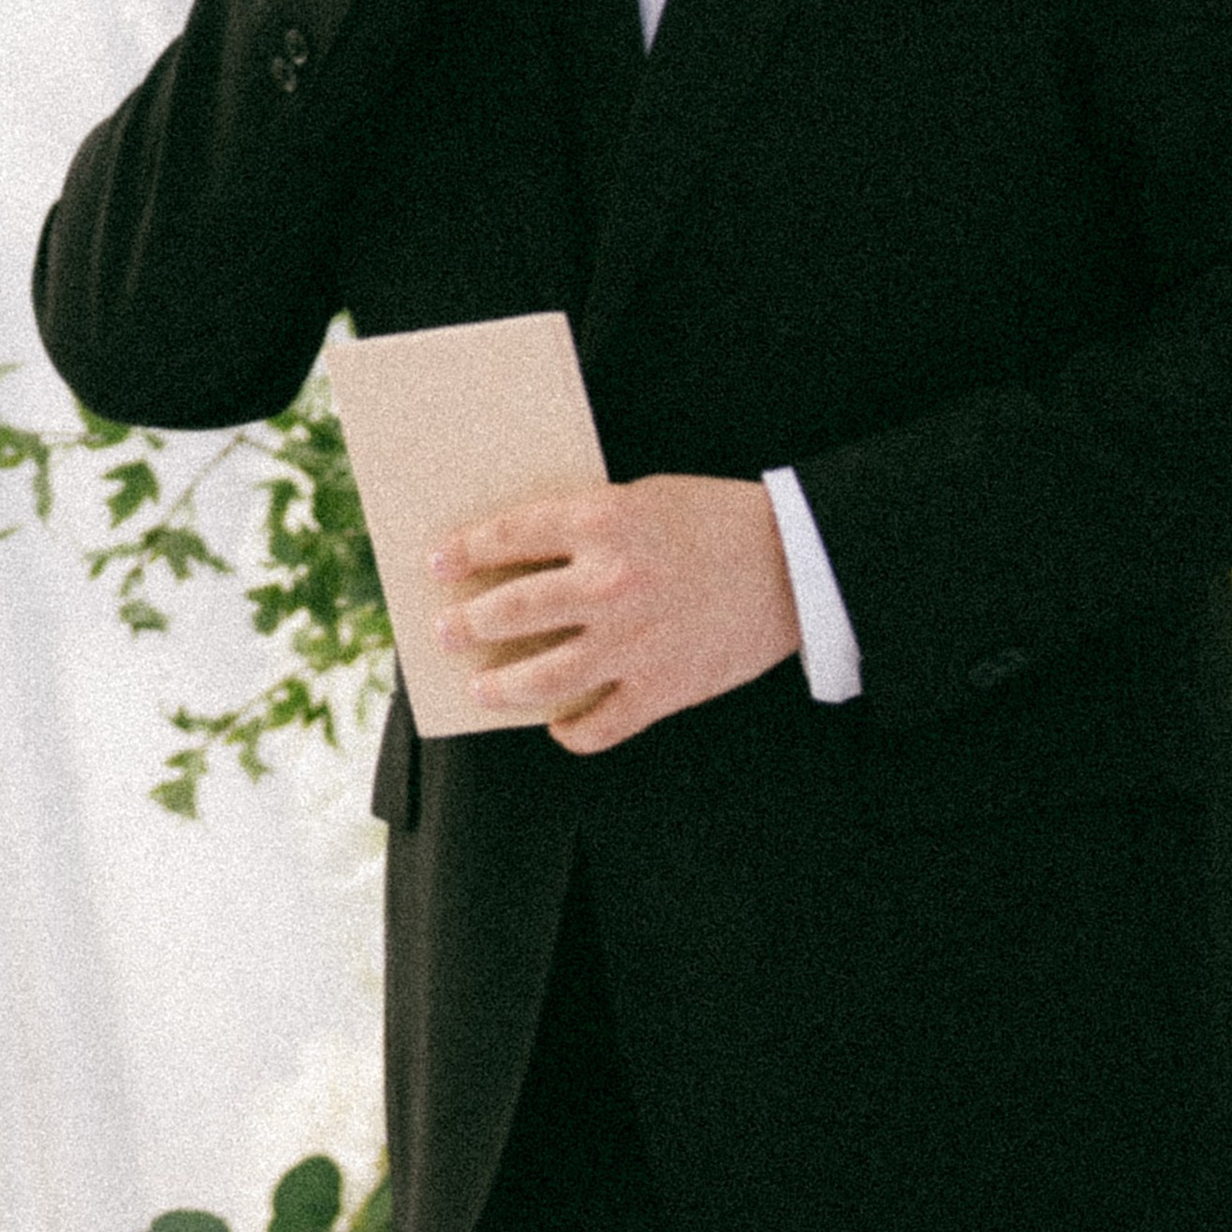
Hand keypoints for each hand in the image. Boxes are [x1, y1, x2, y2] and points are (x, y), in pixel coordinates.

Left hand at [433, 475, 801, 754]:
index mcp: (604, 522)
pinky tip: (557, 725)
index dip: (465, 552)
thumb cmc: (713, 521)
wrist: (794, 563)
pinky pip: (600, 725)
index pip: (510, 536)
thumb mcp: (641, 499)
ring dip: (500, 687)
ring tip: (479, 687)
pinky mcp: (663, 689)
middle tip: (445, 631)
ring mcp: (635, 642)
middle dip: (467, 624)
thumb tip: (521, 556)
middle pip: (512, 611)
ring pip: (543, 678)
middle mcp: (611, 584)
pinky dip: (572, 732)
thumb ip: (585, 525)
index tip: (437, 565)